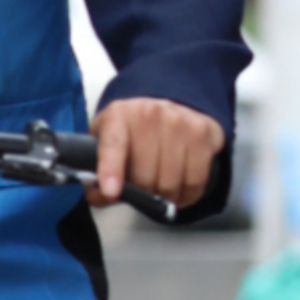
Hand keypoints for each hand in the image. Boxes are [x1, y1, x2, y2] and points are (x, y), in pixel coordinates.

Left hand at [94, 99, 225, 210]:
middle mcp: (149, 114)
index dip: (110, 170)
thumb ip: (97, 169)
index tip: (110, 191)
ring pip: (170, 183)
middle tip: (141, 189)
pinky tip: (180, 190)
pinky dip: (187, 195)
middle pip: (144, 175)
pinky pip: (195, 181)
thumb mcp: (106, 138)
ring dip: (164, 197)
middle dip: (141, 192)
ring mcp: (179, 123)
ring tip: (160, 189)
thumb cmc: (135, 128)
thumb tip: (100, 196)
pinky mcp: (202, 134)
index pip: (113, 144)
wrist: (171, 102)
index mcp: (119, 115)